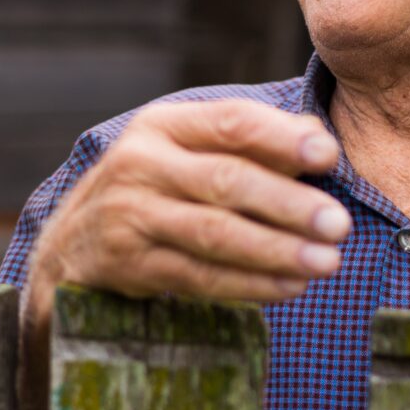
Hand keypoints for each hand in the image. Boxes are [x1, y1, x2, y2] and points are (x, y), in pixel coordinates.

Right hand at [26, 100, 350, 322]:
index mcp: (162, 126)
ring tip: (326, 263)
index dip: (281, 138)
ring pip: (213, 234)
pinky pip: (198, 276)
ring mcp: (130, 216)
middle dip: (288, 204)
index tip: (328, 155)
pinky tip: (289, 287)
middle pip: (225, 181)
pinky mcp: (127, 264)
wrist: (70, 248)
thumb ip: (253, 146)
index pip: (229, 122)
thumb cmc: (154, 192)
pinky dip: (248, 284)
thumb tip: (319, 140)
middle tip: (339, 225)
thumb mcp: (189, 155)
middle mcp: (140, 164)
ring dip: (275, 250)